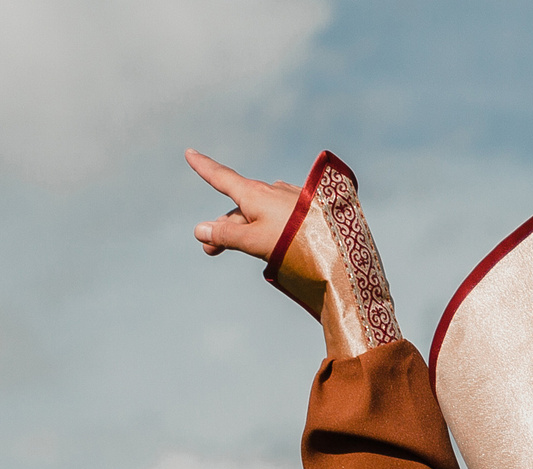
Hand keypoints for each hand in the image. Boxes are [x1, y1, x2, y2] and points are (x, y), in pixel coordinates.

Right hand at [186, 149, 301, 260]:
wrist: (342, 246)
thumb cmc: (296, 242)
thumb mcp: (256, 242)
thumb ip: (227, 236)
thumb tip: (200, 229)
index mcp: (255, 194)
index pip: (222, 177)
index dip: (204, 167)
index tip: (190, 152)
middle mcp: (272, 191)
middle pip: (240, 207)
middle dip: (224, 227)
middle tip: (211, 252)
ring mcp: (292, 199)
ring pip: (261, 213)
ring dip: (249, 229)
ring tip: (251, 251)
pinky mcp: (308, 210)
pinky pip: (281, 215)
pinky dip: (272, 227)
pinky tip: (282, 240)